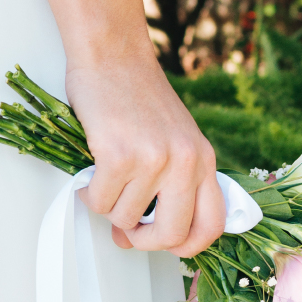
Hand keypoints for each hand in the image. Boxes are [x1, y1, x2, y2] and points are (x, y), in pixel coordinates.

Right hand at [67, 55, 224, 256]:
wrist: (114, 55)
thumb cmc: (137, 97)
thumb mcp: (172, 140)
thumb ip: (166, 186)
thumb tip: (133, 235)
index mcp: (204, 160)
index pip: (213, 224)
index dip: (188, 246)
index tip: (166, 245)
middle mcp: (186, 162)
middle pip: (172, 235)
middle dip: (143, 241)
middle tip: (127, 229)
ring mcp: (154, 160)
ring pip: (125, 219)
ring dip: (108, 208)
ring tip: (104, 181)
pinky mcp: (119, 156)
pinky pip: (100, 202)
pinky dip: (88, 195)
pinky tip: (90, 175)